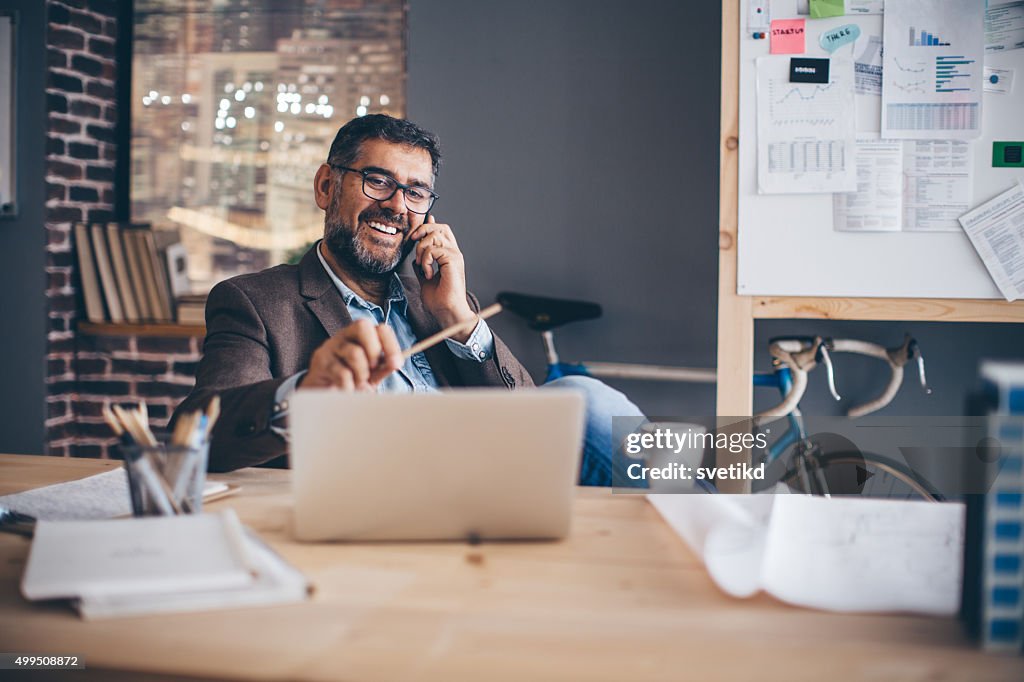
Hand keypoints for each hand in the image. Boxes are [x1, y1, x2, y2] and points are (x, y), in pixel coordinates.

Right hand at [299, 319, 402, 390]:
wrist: (325, 393)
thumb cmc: (351, 379)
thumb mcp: (372, 374)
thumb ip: (384, 367)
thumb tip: (395, 363)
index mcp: (361, 335)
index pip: (380, 329)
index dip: (391, 345)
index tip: (396, 364)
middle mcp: (344, 335)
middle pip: (363, 326)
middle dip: (374, 350)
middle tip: (374, 369)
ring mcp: (331, 346)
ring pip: (354, 352)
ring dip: (362, 373)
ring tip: (358, 382)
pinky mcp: (320, 361)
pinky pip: (342, 373)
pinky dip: (350, 386)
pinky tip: (347, 390)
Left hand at [409, 215, 475, 339]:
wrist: (447, 312)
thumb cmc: (439, 301)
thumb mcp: (425, 279)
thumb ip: (422, 266)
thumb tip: (415, 258)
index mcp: (449, 256)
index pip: (442, 232)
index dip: (430, 225)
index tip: (419, 227)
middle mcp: (454, 253)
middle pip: (440, 228)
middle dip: (423, 231)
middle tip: (413, 242)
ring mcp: (455, 256)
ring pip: (434, 236)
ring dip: (422, 249)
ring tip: (422, 265)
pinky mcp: (453, 260)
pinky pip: (433, 250)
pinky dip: (425, 261)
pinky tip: (427, 274)